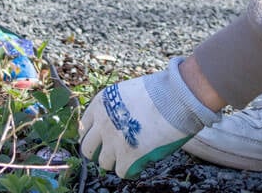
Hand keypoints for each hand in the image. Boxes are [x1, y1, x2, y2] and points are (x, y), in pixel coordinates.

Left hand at [78, 57, 219, 178]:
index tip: (103, 139)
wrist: (177, 97)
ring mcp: (113, 141)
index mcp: (101, 103)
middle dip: (100, 152)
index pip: (84, 127)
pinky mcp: (127, 156)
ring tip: (131, 157)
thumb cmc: (162, 90)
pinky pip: (121, 172)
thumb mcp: (130, 92)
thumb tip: (122, 121)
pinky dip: (130, 170)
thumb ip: (119, 107)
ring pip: (104, 163)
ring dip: (116, 161)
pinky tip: (140, 165)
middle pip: (87, 149)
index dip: (95, 135)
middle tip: (114, 152)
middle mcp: (102, 123)